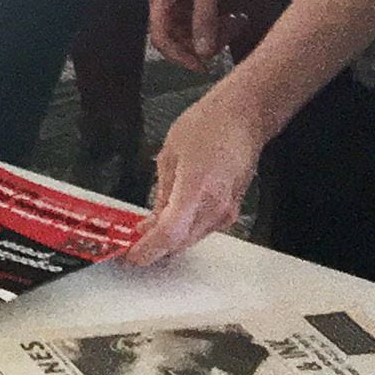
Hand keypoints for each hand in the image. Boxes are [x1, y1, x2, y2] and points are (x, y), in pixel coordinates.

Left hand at [122, 76, 269, 263]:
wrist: (242, 118)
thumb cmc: (206, 125)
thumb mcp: (170, 153)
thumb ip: (161, 191)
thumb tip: (151, 220)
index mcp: (195, 188)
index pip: (170, 233)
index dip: (149, 249)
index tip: (131, 256)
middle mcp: (215, 207)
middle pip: (181, 242)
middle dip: (155, 248)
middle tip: (131, 246)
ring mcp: (226, 212)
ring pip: (192, 240)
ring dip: (169, 241)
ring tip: (146, 234)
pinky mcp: (232, 211)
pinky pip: (203, 230)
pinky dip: (184, 232)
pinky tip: (170, 223)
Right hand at [147, 0, 246, 69]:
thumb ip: (204, 20)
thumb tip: (203, 55)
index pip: (160, 36)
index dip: (179, 55)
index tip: (204, 67)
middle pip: (178, 36)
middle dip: (203, 42)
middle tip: (230, 34)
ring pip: (193, 31)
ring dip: (215, 34)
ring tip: (237, 22)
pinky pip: (204, 21)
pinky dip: (219, 24)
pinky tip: (236, 18)